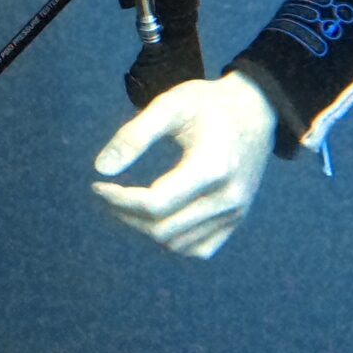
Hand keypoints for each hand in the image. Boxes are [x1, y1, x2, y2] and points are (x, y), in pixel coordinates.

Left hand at [90, 72, 276, 259]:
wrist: (255, 110)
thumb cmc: (208, 104)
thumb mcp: (170, 106)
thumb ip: (134, 135)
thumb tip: (101, 170)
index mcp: (213, 168)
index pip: (156, 204)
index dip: (119, 199)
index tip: (97, 185)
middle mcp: (229, 198)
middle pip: (163, 228)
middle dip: (126, 214)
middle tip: (107, 193)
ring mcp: (236, 213)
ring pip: (177, 243)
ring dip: (144, 228)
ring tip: (126, 202)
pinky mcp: (237, 219)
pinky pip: (199, 248)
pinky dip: (172, 240)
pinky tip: (155, 217)